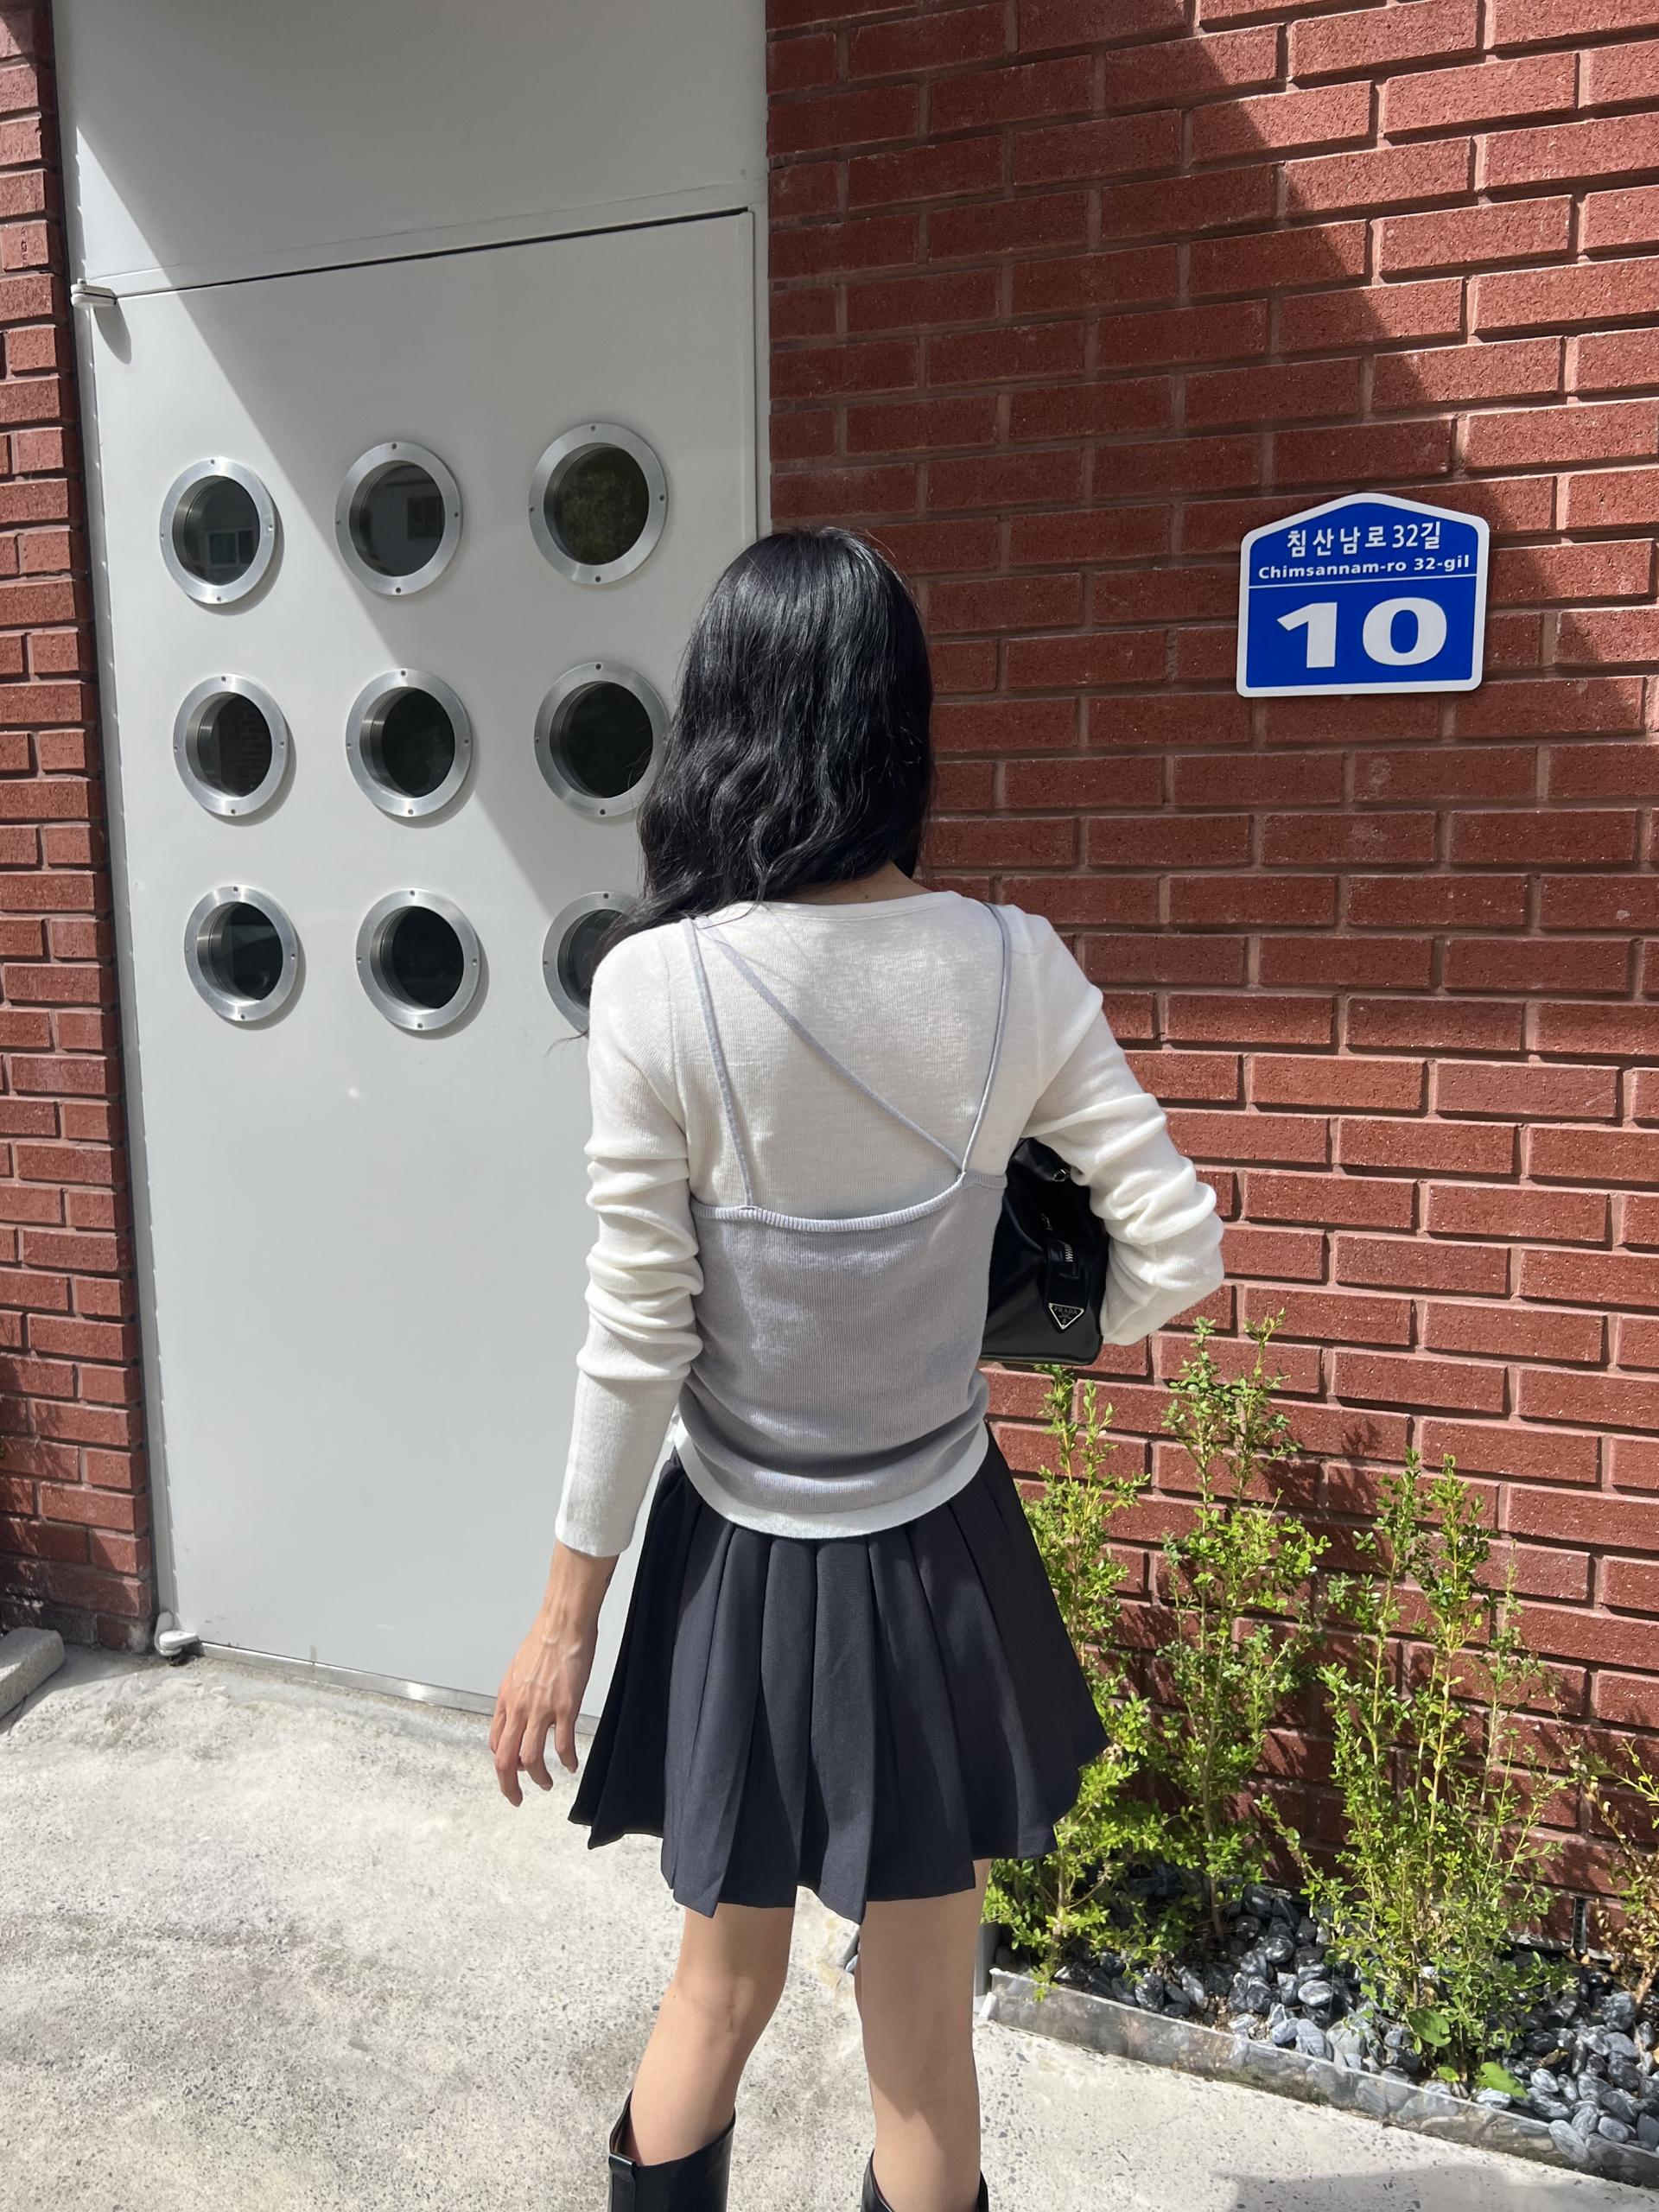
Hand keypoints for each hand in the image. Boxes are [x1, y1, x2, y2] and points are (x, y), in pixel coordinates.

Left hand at [489, 1540, 616, 1805]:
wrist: (562, 1624)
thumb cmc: (544, 1641)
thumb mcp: (518, 1670)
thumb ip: (517, 1695)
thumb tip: (521, 1713)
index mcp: (505, 1699)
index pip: (495, 1743)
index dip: (503, 1763)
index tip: (514, 1770)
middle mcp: (517, 1709)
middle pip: (504, 1760)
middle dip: (509, 1786)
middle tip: (517, 1798)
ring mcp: (540, 1710)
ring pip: (530, 1759)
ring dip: (538, 1778)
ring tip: (547, 1785)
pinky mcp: (564, 1708)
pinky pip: (561, 1746)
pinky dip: (567, 1761)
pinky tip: (572, 1765)